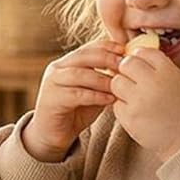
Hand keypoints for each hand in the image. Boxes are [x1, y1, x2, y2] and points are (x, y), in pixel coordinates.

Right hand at [22, 41, 120, 160]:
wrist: (54, 133)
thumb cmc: (77, 111)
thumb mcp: (94, 91)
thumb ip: (105, 79)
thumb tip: (128, 69)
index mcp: (68, 62)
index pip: (88, 48)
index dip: (107, 46)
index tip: (125, 50)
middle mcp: (57, 68)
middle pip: (83, 56)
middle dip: (106, 59)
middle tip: (123, 66)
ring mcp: (52, 83)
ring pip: (79, 74)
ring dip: (101, 79)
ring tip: (118, 85)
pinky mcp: (51, 99)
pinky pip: (76, 94)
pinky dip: (95, 96)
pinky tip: (109, 100)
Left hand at [110, 47, 179, 160]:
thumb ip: (160, 69)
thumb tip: (136, 57)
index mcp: (167, 71)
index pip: (143, 52)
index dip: (139, 57)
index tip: (140, 65)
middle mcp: (152, 82)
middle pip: (126, 64)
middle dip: (127, 70)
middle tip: (133, 81)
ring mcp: (138, 100)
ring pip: (116, 82)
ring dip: (122, 87)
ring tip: (134, 97)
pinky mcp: (129, 117)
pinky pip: (116, 104)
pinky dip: (123, 106)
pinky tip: (136, 112)